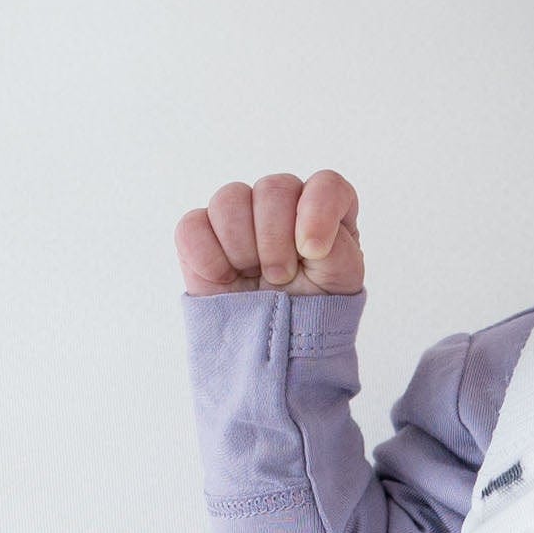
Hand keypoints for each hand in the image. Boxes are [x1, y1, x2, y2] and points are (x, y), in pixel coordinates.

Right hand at [176, 171, 363, 294]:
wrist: (274, 348)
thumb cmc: (313, 308)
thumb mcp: (341, 281)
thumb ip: (339, 249)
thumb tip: (306, 239)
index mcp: (322, 210)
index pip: (326, 184)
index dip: (318, 210)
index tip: (312, 251)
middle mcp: (281, 204)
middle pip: (273, 188)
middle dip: (276, 240)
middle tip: (281, 276)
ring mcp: (238, 216)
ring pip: (229, 199)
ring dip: (242, 246)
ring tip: (252, 275)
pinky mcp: (200, 235)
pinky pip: (192, 226)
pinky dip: (207, 256)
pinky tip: (224, 277)